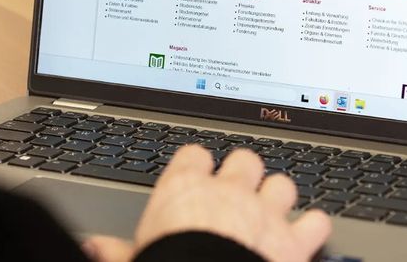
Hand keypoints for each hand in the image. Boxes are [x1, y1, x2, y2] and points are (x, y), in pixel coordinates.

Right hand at [83, 144, 331, 261]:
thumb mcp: (133, 258)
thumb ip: (114, 251)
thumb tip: (90, 250)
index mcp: (186, 191)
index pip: (193, 155)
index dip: (196, 165)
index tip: (195, 173)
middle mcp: (229, 193)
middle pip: (244, 160)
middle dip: (244, 174)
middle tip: (238, 191)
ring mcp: (266, 214)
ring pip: (282, 183)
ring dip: (279, 196)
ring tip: (272, 211)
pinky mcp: (296, 241)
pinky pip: (317, 222)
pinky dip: (315, 228)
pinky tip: (309, 235)